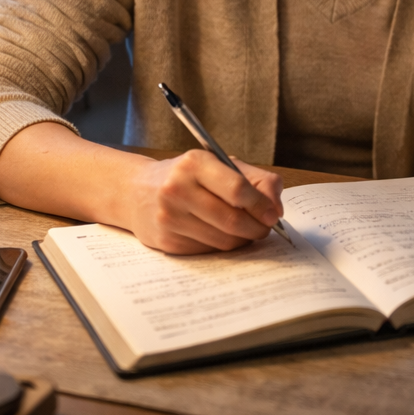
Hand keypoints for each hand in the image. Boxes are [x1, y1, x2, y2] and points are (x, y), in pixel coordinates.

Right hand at [122, 150, 283, 253]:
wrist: (137, 191)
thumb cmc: (188, 176)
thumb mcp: (221, 164)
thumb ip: (256, 180)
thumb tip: (276, 209)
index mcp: (195, 163)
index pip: (237, 189)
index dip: (260, 205)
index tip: (274, 215)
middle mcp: (177, 189)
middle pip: (231, 219)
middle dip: (257, 228)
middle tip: (266, 228)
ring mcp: (169, 217)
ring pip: (222, 240)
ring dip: (243, 239)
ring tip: (247, 230)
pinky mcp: (165, 241)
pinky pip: (207, 250)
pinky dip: (223, 246)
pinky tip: (222, 234)